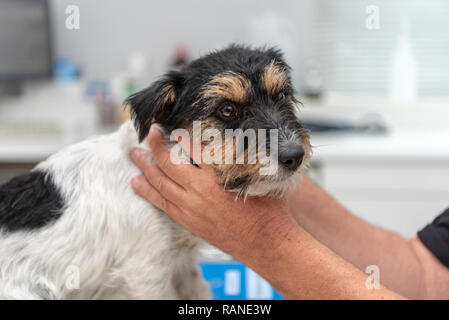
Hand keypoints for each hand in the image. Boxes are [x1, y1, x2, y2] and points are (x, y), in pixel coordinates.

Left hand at [129, 126, 296, 262]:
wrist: (266, 242)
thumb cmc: (268, 208)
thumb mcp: (260, 175)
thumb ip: (245, 157)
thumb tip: (241, 138)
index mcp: (219, 174)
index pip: (192, 146)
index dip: (179, 133)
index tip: (172, 124)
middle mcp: (201, 189)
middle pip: (169, 162)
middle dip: (156, 145)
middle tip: (150, 132)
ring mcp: (192, 207)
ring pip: (161, 182)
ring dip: (145, 166)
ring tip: (134, 154)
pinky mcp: (189, 221)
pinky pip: (162, 204)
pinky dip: (148, 191)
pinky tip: (136, 182)